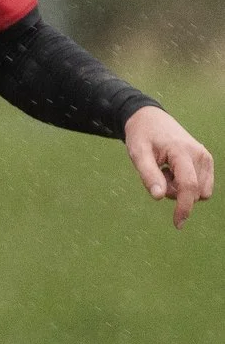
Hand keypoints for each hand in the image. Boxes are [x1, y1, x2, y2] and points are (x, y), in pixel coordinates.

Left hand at [124, 106, 213, 227]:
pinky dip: (186, 184)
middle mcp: (200, 155)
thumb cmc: (142, 136)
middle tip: (158, 175)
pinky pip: (201, 185)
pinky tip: (173, 171)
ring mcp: (206, 157)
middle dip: (175, 193)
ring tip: (165, 171)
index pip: (188, 185)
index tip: (177, 223)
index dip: (184, 207)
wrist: (151, 119)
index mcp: (182, 152)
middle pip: (194, 192)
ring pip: (200, 191)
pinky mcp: (206, 160)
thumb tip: (159, 197)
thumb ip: (148, 175)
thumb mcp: (137, 154)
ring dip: (181, 189)